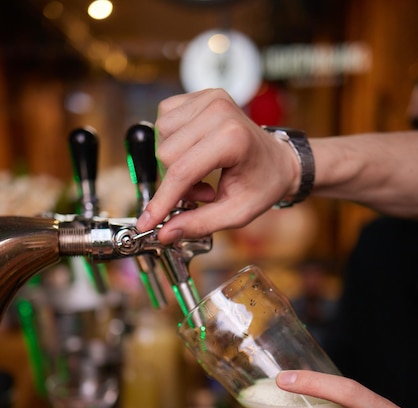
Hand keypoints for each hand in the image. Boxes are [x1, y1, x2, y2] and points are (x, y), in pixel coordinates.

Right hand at [136, 88, 299, 242]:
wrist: (279, 160)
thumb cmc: (263, 185)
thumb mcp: (236, 213)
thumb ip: (200, 223)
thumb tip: (164, 233)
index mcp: (233, 138)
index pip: (182, 171)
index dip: (162, 201)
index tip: (146, 223)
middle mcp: (218, 110)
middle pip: (166, 155)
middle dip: (176, 182)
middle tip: (203, 194)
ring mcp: (208, 99)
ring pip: (161, 138)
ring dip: (174, 164)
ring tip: (201, 175)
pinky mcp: (199, 96)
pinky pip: (164, 121)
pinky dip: (173, 144)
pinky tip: (194, 155)